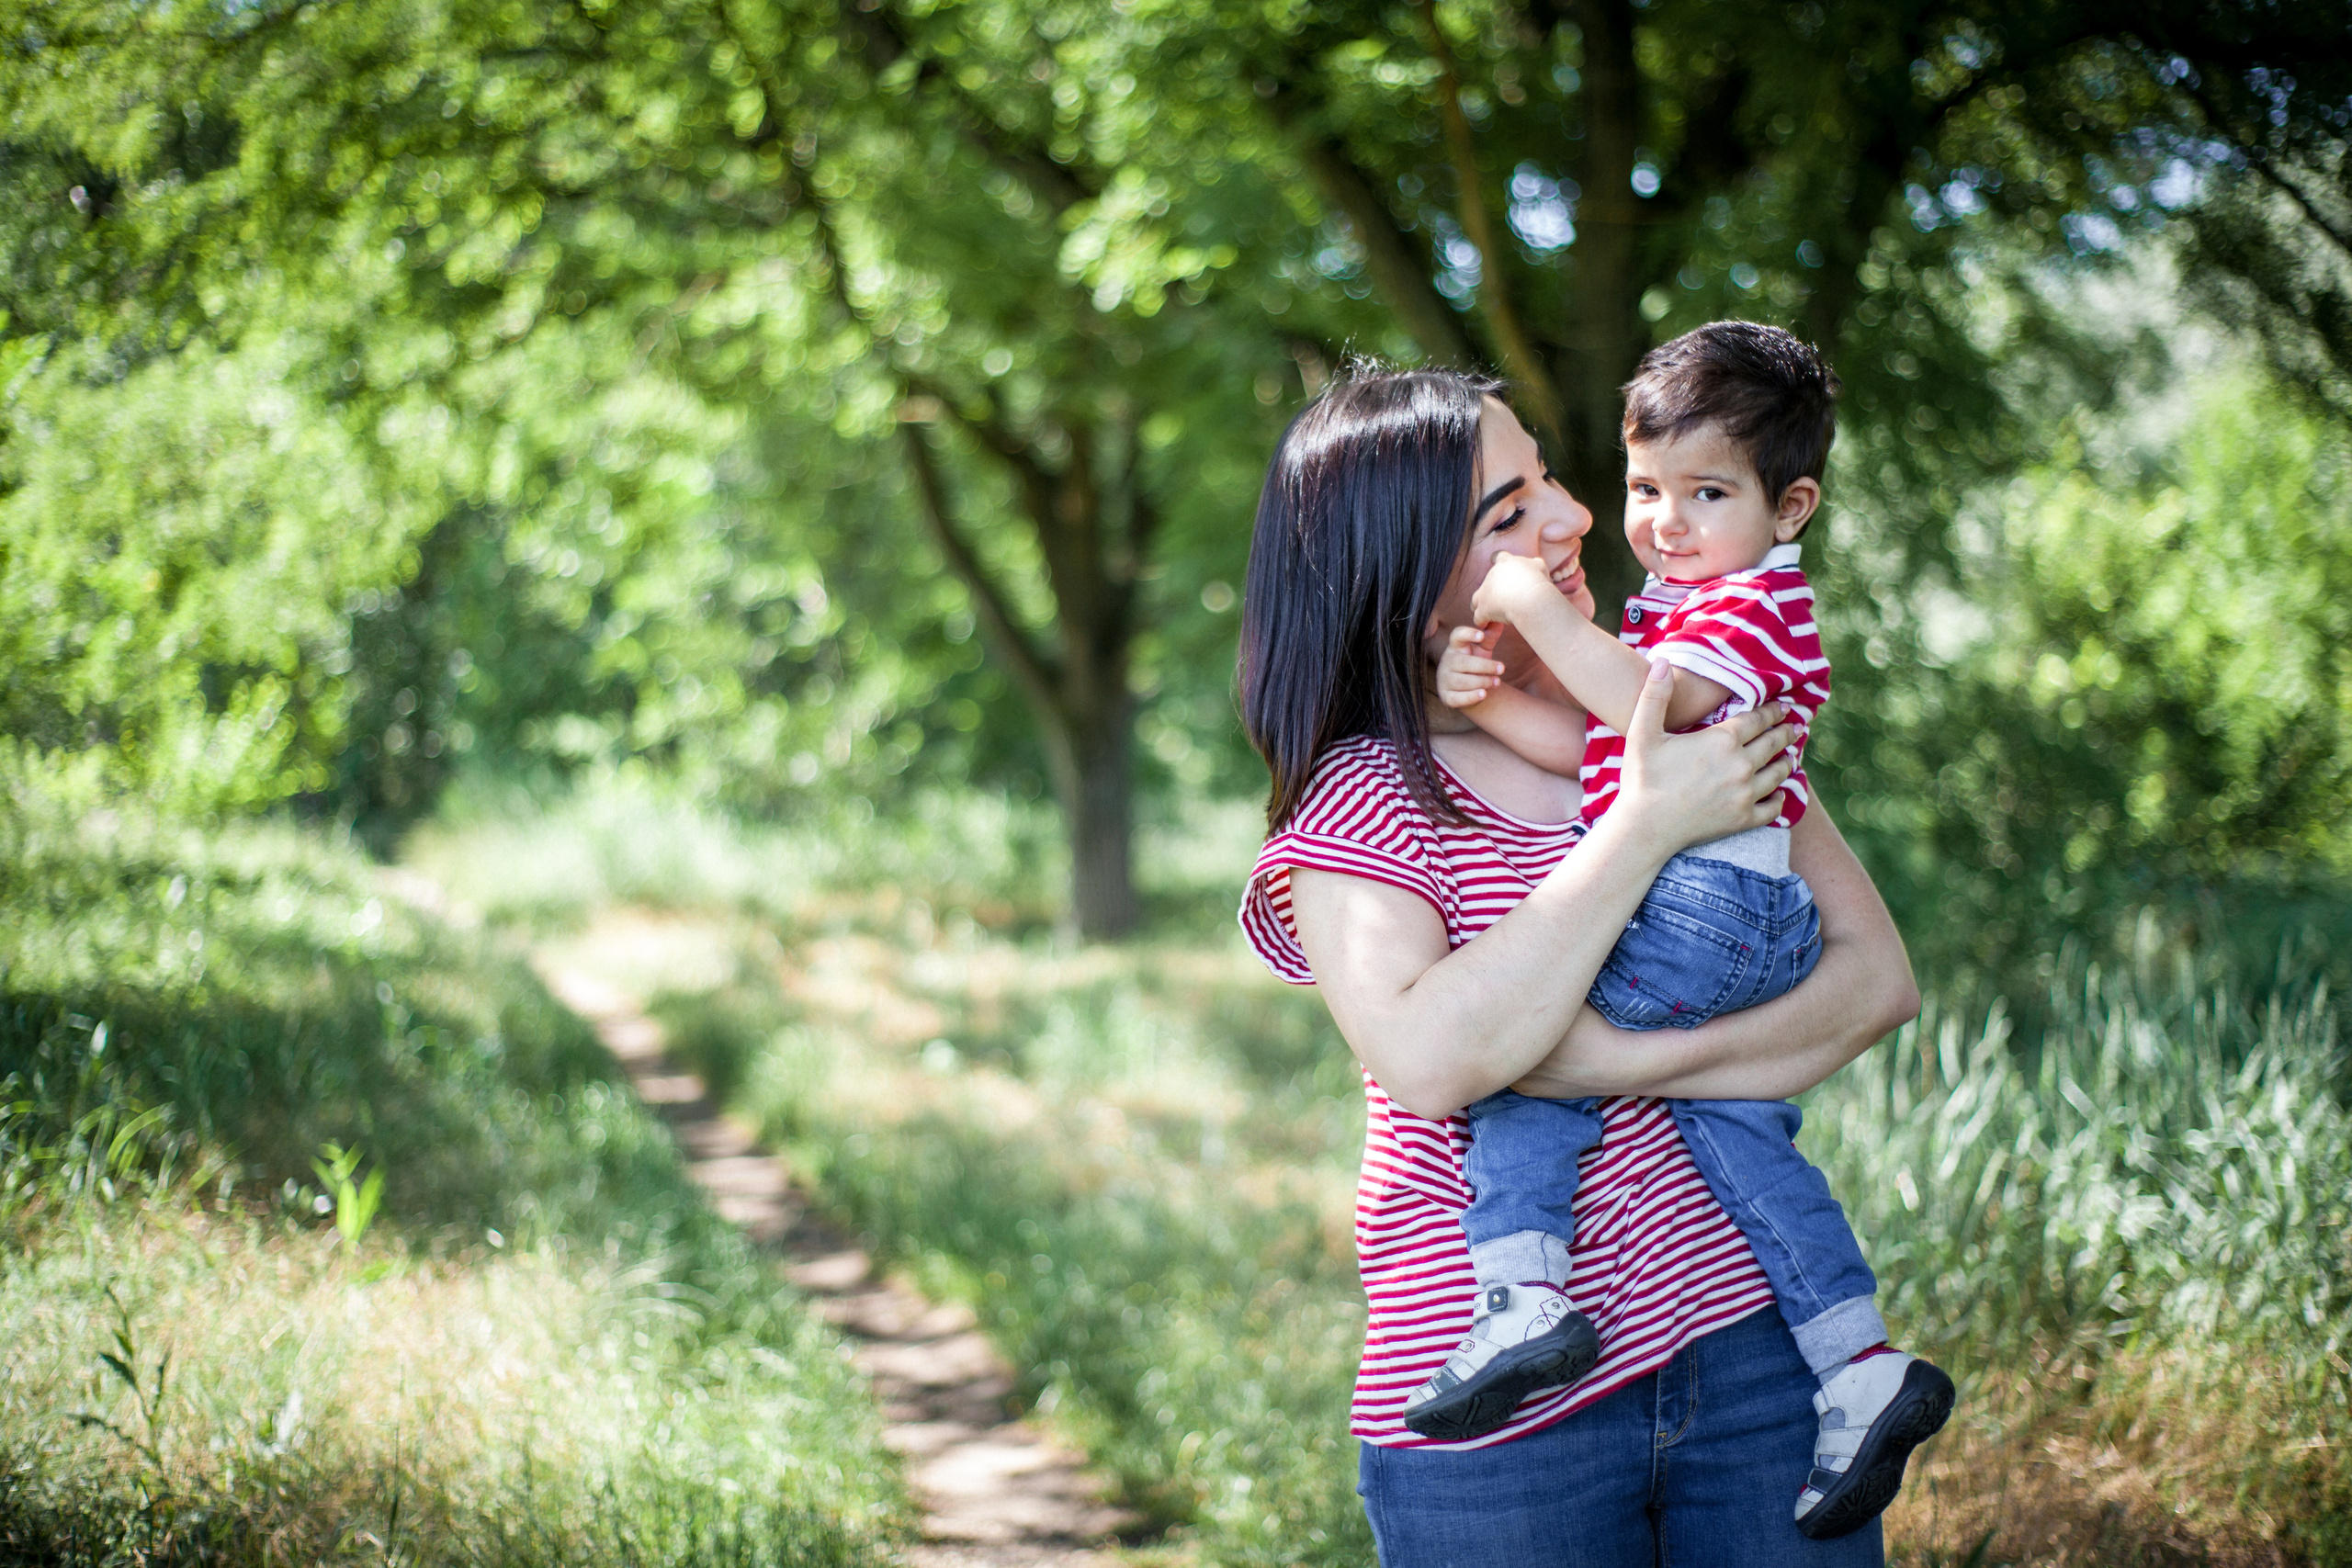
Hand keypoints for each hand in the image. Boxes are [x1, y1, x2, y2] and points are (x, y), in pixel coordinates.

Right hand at [1435, 625, 1502, 708]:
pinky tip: (1483, 694)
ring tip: (1497, 682)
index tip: (1481, 635)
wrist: (1468, 689)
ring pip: (1462, 681)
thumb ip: (1490, 635)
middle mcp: (1447, 662)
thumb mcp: (1483, 649)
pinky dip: (1471, 697)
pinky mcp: (1447, 697)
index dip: (1467, 634)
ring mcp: (1444, 680)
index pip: (1456, 636)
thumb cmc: (1476, 663)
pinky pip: (1457, 698)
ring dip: (1481, 682)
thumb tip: (1499, 619)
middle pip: (1463, 662)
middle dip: (1485, 666)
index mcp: (1455, 647)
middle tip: (1502, 668)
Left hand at [1469, 551, 1561, 629]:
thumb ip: (1535, 565)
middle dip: (1493, 589)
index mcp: (1507, 562)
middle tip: (1505, 599)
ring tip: (1488, 614)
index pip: (1499, 557)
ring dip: (1482, 605)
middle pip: (1488, 581)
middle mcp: (1493, 575)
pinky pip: (1478, 617)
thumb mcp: (1540, 568)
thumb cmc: (1538, 583)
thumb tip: (1535, 563)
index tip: (1497, 563)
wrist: (1531, 598)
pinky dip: (1482, 621)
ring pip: (1476, 600)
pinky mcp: (1483, 609)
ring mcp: (1485, 592)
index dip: (1498, 560)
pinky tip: (1486, 625)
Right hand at [1612, 657, 1794, 852]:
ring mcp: (1745, 794)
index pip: (1758, 719)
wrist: (1645, 827)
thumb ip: (1654, 695)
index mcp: (1721, 741)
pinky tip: (1779, 792)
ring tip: (1791, 754)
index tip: (1782, 706)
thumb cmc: (1642, 777)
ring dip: (1787, 760)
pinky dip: (1780, 797)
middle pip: (1773, 743)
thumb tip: (1661, 661)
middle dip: (1785, 731)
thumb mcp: (1642, 732)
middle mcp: (1741, 765)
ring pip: (1778, 773)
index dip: (1772, 711)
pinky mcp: (1744, 819)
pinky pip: (1774, 807)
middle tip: (1796, 726)